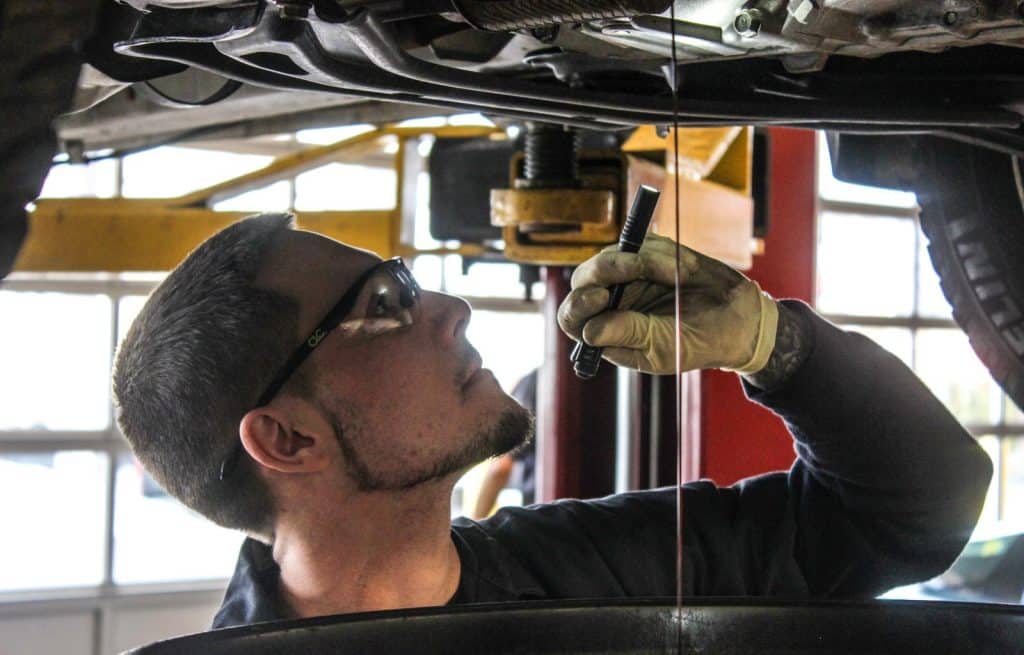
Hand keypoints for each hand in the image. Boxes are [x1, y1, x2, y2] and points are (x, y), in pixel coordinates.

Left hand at [558, 233, 777, 374]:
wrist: (737, 317)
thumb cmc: (698, 342)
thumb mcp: (662, 346)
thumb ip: (628, 335)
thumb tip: (590, 331)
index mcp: (609, 332)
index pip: (573, 318)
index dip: (579, 306)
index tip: (600, 296)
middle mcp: (611, 303)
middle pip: (583, 280)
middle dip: (604, 270)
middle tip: (634, 267)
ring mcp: (627, 277)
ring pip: (610, 256)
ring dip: (641, 259)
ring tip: (675, 273)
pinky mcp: (647, 255)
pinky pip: (639, 243)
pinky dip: (659, 251)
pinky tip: (682, 268)